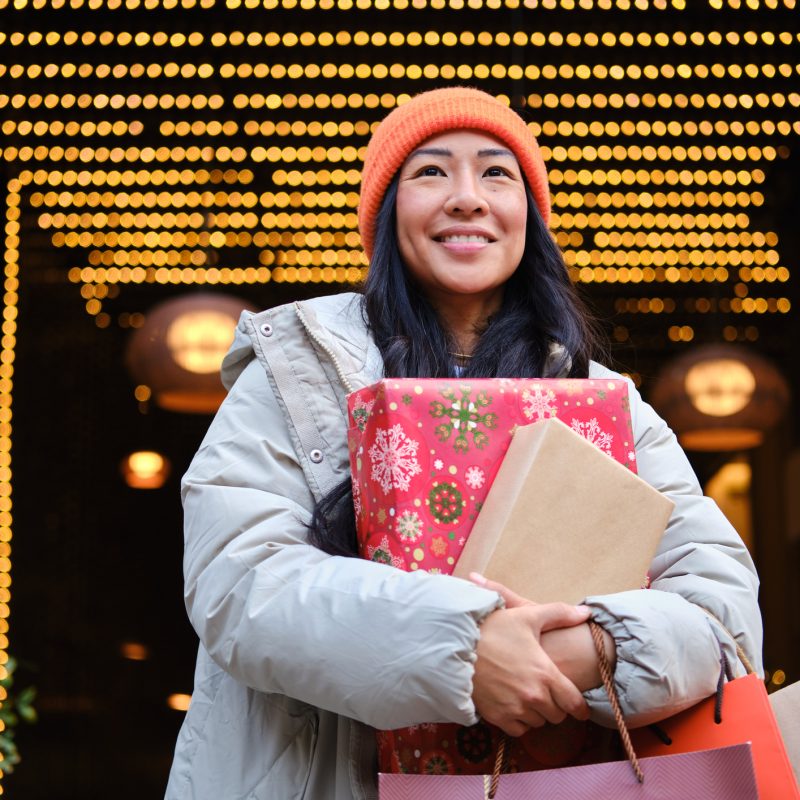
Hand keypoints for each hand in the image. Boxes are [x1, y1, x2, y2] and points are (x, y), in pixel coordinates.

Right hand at [470, 573, 590, 736]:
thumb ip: (559, 614)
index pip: (574, 704)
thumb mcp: (527, 616)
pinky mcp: (497, 717)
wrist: (456, 644)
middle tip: (546, 692)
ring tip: (527, 694)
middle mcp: (533, 697)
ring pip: (538, 722)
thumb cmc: (494, 628)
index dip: (580, 707)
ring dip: (537, 712)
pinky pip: (518, 729)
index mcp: (545, 674)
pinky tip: (513, 703)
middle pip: (557, 715)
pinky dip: (519, 720)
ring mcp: (514, 709)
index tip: (580, 709)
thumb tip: (586, 612)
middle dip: (555, 705)